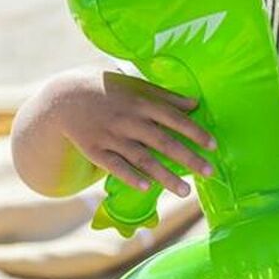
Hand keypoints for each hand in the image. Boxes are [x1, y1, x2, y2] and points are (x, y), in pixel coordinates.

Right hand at [55, 68, 217, 197]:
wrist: (65, 98)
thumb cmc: (109, 92)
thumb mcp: (136, 87)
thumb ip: (165, 97)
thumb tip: (195, 104)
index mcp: (141, 103)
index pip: (174, 118)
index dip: (195, 132)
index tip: (213, 146)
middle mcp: (128, 121)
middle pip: (163, 142)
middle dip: (188, 158)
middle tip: (209, 172)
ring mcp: (111, 137)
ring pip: (142, 159)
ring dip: (165, 176)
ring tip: (185, 191)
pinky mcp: (96, 151)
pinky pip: (115, 167)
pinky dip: (131, 178)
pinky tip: (148, 189)